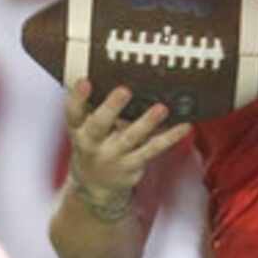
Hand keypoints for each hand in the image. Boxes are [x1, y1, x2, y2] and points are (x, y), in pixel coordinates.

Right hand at [64, 81, 191, 217]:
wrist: (95, 185)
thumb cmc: (93, 143)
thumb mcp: (84, 127)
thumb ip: (92, 105)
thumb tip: (111, 72)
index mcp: (78, 130)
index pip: (73, 113)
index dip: (77, 97)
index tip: (84, 81)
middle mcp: (92, 145)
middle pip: (99, 126)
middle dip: (111, 108)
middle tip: (124, 90)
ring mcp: (114, 156)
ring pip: (130, 137)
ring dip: (146, 122)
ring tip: (161, 108)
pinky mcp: (133, 165)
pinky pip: (153, 148)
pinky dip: (170, 137)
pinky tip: (184, 126)